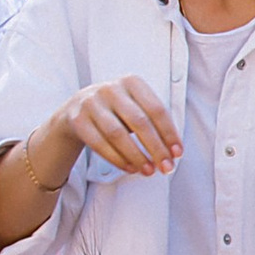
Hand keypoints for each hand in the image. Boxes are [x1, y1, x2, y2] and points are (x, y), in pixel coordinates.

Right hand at [37, 79, 182, 183]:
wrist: (77, 108)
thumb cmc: (117, 110)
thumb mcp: (136, 107)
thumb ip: (154, 124)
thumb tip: (173, 152)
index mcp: (132, 82)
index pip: (156, 109)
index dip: (169, 133)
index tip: (177, 154)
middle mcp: (111, 89)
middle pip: (139, 122)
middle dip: (156, 148)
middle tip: (166, 167)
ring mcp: (92, 103)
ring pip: (117, 134)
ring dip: (136, 156)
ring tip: (149, 171)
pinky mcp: (77, 119)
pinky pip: (99, 143)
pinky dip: (117, 159)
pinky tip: (130, 168)